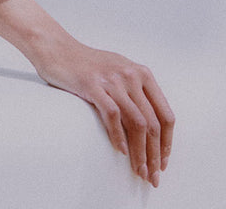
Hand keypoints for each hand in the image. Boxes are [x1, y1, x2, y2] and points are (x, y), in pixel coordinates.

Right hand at [32, 37, 174, 187]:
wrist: (59, 49)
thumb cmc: (88, 65)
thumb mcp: (119, 72)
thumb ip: (136, 93)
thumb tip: (149, 127)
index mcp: (142, 74)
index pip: (165, 114)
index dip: (167, 142)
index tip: (163, 161)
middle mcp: (131, 76)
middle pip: (152, 123)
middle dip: (155, 154)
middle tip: (152, 176)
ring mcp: (112, 80)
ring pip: (136, 122)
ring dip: (140, 152)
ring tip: (138, 170)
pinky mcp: (93, 85)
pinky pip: (112, 115)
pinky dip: (118, 136)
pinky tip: (120, 151)